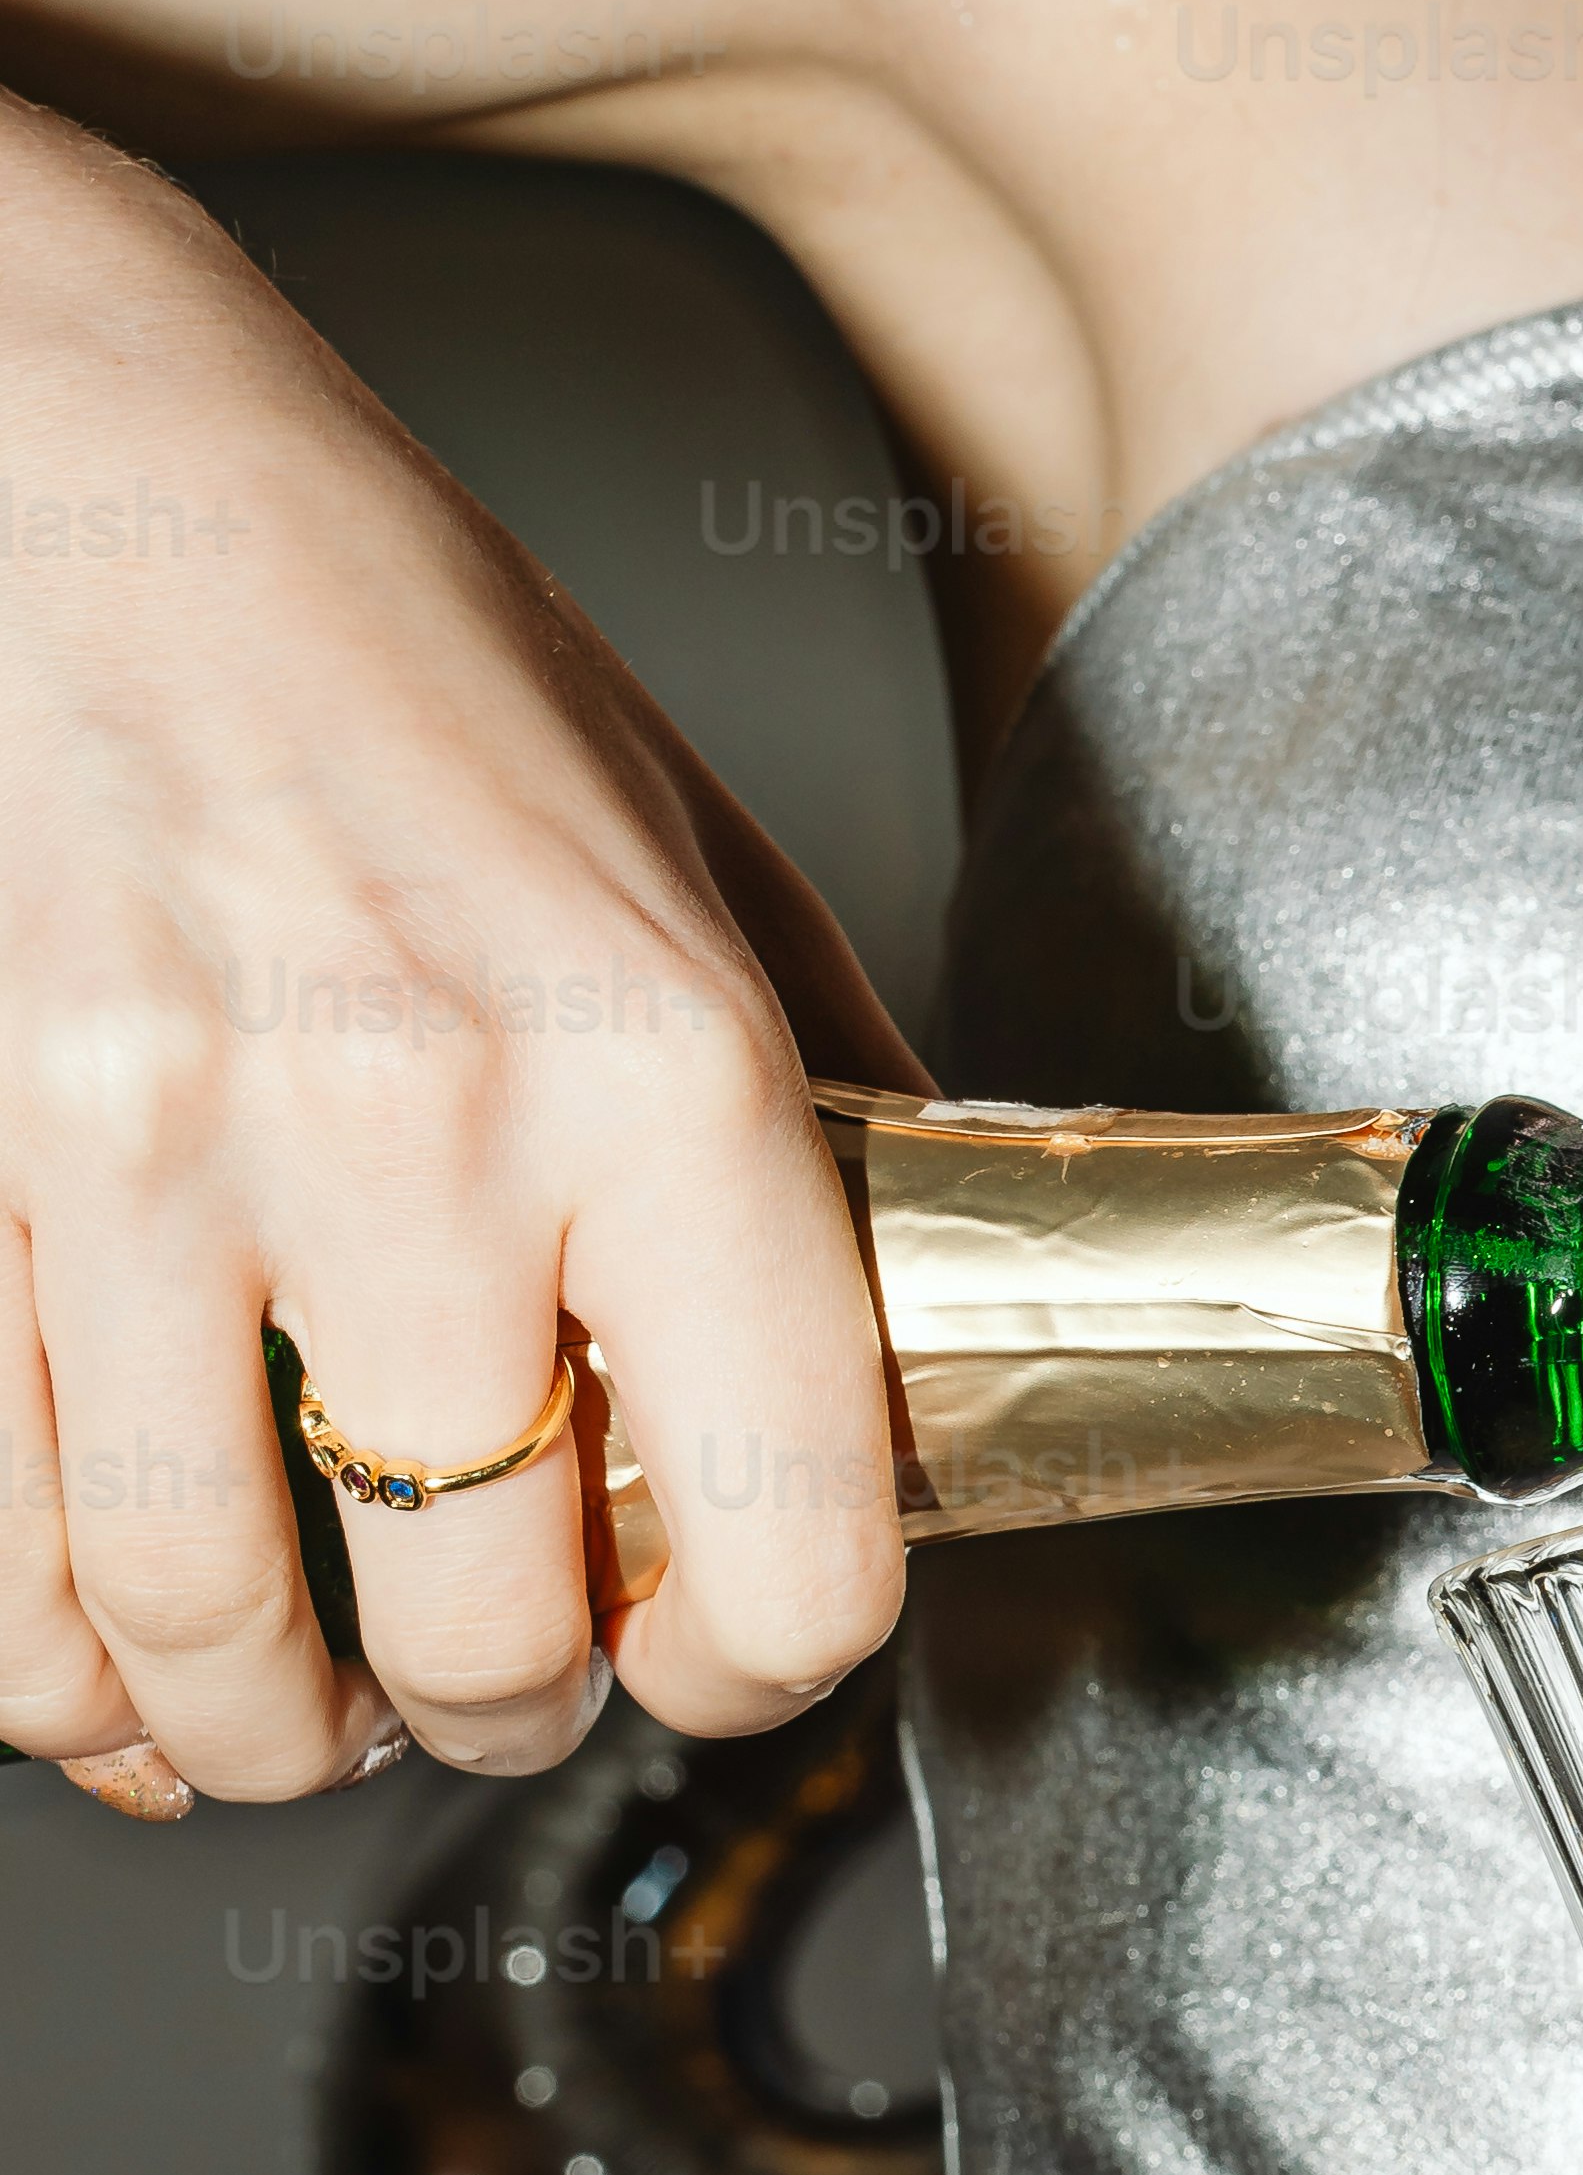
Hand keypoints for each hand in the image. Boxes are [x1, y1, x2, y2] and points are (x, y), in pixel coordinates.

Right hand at [0, 118, 913, 1809]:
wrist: (66, 440)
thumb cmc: (365, 615)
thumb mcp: (677, 835)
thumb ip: (809, 1092)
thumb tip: (905, 1319)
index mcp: (658, 1065)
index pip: (790, 1542)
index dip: (760, 1671)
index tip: (717, 1657)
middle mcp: (418, 1128)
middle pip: (480, 1633)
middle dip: (491, 1716)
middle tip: (486, 1685)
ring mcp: (155, 1157)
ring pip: (204, 1641)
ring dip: (262, 1735)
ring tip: (298, 1708)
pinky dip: (51, 1666)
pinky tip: (110, 1646)